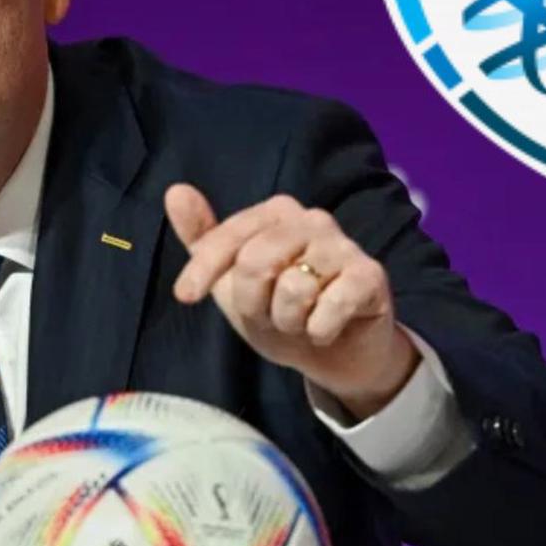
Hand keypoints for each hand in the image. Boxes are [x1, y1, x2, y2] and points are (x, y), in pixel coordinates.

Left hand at [164, 183, 420, 419]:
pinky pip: (329, 307)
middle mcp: (312, 220)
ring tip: (299, 322)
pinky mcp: (370, 276)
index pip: (229, 236)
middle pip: (256, 262)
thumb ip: (203, 239)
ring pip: (293, 289)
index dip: (203, 269)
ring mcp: (343, 246)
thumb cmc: (278, 310)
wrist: (334, 354)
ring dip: (287, 322)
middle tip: (269, 317)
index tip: (185, 296)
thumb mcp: (231, 282)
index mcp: (277, 213)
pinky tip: (325, 330)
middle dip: (252, 304)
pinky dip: (318, 331)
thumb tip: (176, 191)